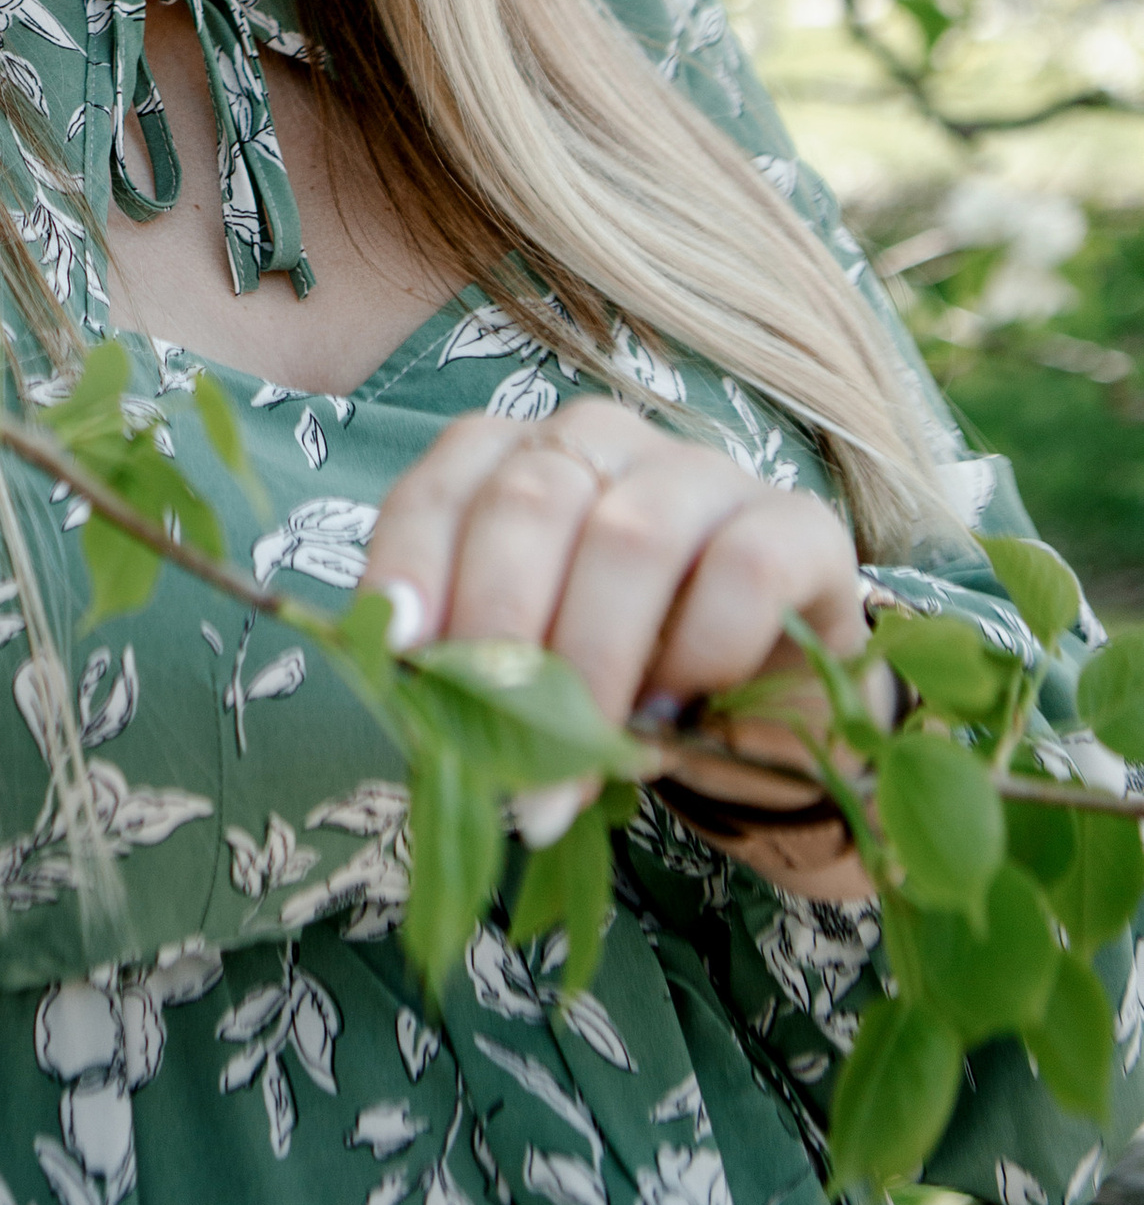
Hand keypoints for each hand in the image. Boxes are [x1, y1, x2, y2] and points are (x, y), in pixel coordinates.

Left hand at [360, 401, 877, 898]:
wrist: (769, 718)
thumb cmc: (623, 683)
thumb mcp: (533, 677)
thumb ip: (476, 670)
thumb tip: (415, 703)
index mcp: (519, 462)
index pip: (445, 487)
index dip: (413, 566)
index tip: (403, 653)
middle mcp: (606, 444)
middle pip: (531, 503)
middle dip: (503, 636)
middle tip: (499, 751)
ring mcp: (707, 473)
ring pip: (631, 535)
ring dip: (595, 663)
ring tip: (584, 760)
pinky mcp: (800, 527)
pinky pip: (745, 568)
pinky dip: (701, 649)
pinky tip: (680, 709)